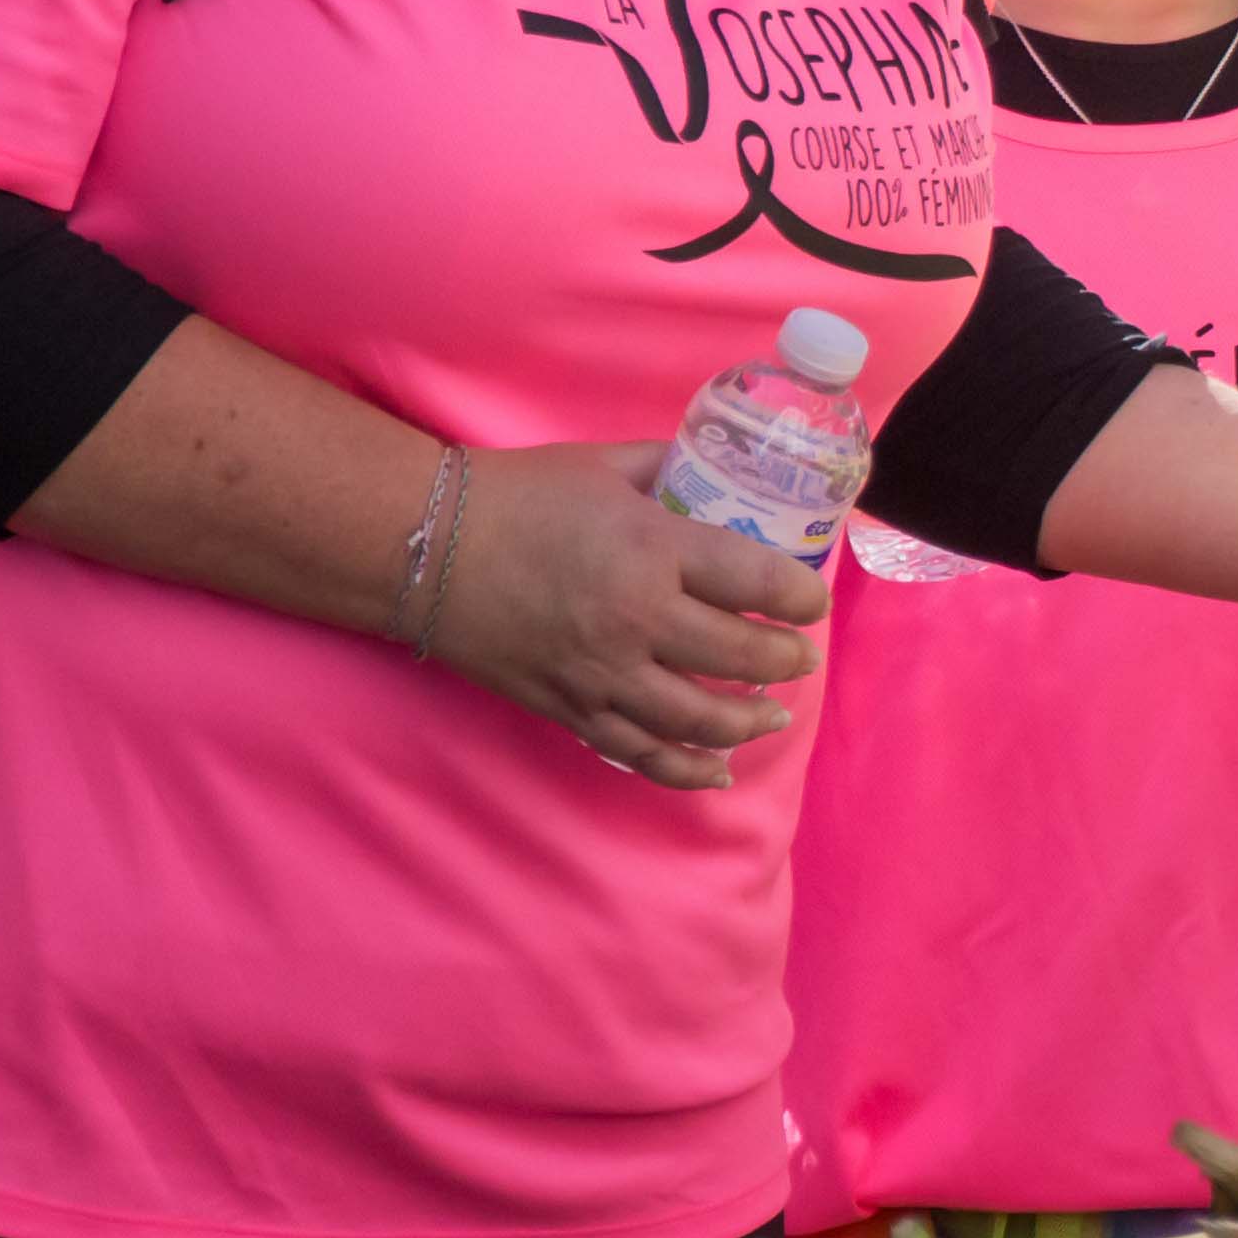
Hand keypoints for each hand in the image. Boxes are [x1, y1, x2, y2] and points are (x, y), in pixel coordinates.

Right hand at [422, 441, 829, 791]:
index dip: (799, 596)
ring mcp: (603, 673)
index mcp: (653, 549)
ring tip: (772, 714)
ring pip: (697, 717)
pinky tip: (715, 771)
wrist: (424, 547)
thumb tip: (716, 472)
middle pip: (739, 654)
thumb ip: (668, 471)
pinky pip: (638, 751)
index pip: (756, 580)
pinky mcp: (568, 707)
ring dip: (747, 720)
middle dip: (785, 660)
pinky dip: (683, 768)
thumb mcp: (605, 466)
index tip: (812, 602)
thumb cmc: (517, 495)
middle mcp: (637, 619)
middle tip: (802, 657)